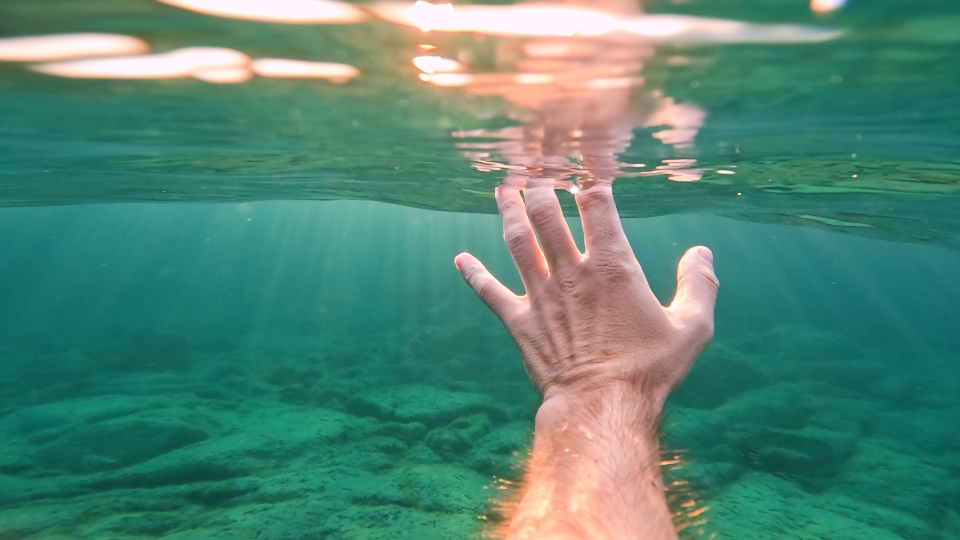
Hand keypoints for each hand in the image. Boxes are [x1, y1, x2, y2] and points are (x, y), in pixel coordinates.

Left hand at [454, 183, 717, 408]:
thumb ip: (699, 285)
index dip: (591, 179)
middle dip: (540, 185)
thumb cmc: (649, 370)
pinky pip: (489, 292)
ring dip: (508, 211)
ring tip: (503, 189)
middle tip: (536, 169)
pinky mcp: (520, 321)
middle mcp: (572, 272)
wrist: (601, 407)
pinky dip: (473, 273)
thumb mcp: (692, 328)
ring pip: (518, 241)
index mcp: (612, 266)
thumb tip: (702, 253)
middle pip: (548, 212)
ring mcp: (541, 295)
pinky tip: (459, 258)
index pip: (597, 205)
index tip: (588, 167)